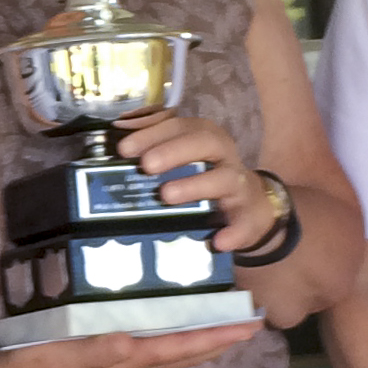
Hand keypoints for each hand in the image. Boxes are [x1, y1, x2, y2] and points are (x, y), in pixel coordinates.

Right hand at [0, 319, 261, 367]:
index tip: (247, 326)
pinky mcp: (104, 367)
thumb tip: (132, 343)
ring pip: (170, 357)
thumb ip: (97, 352)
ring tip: (221, 331)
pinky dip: (170, 344)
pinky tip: (168, 337)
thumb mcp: (62, 359)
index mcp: (126, 364)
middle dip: (218, 341)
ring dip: (198, 344)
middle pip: (184, 355)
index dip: (214, 337)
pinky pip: (151, 355)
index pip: (180, 348)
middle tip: (250, 325)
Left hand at [113, 110, 279, 251]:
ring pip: (223, 179)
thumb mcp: (183, 156)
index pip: (179, 126)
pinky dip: (233, 232)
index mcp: (204, 137)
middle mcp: (224, 155)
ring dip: (195, 186)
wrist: (248, 206)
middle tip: (146, 166)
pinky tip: (218, 241)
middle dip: (173, 151)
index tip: (124, 148)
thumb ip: (155, 144)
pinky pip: (244, 223)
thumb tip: (119, 131)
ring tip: (167, 195)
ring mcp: (239, 185)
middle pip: (205, 143)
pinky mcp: (249, 215)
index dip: (152, 134)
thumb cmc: (205, 176)